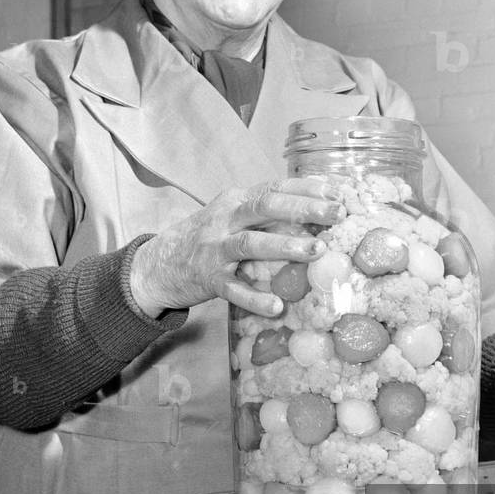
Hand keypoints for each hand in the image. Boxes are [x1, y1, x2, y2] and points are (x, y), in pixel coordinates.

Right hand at [129, 178, 343, 317]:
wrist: (158, 264)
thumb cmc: (209, 238)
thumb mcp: (232, 215)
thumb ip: (266, 212)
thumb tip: (318, 209)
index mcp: (235, 200)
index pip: (273, 187)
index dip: (304, 187)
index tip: (336, 190)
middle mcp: (225, 219)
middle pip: (265, 207)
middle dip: (303, 208)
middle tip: (336, 213)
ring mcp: (215, 250)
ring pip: (251, 244)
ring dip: (285, 246)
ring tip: (317, 251)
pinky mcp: (208, 280)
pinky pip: (234, 290)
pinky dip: (255, 299)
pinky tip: (278, 306)